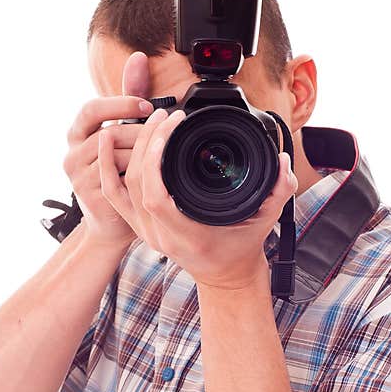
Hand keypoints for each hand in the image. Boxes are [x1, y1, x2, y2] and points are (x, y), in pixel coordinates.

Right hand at [63, 51, 153, 248]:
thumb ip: (129, 97)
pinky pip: (120, 179)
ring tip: (161, 156)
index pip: (92, 109)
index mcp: (77, 133)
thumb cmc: (119, 171)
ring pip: (117, 156)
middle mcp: (71, 152)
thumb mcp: (124, 131)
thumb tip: (139, 57)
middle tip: (165, 134)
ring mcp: (77, 176)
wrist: (111, 220)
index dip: (120, 105)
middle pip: (110, 134)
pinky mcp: (89, 196)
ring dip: (143, 154)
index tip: (147, 107)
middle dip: (141, 133)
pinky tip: (153, 174)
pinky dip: (139, 174)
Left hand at [97, 107, 298, 289]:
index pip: (155, 196)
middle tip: (165, 114)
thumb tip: (283, 161)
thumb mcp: (265, 222)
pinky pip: (113, 195)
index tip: (172, 127)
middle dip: (146, 142)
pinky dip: (107, 167)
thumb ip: (278, 192)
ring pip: (121, 187)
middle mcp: (160, 236)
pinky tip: (107, 139)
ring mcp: (146, 232)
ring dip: (128, 149)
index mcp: (186, 235)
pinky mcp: (139, 225)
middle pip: (136, 185)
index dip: (155, 158)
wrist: (224, 277)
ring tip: (142, 119)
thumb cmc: (242, 249)